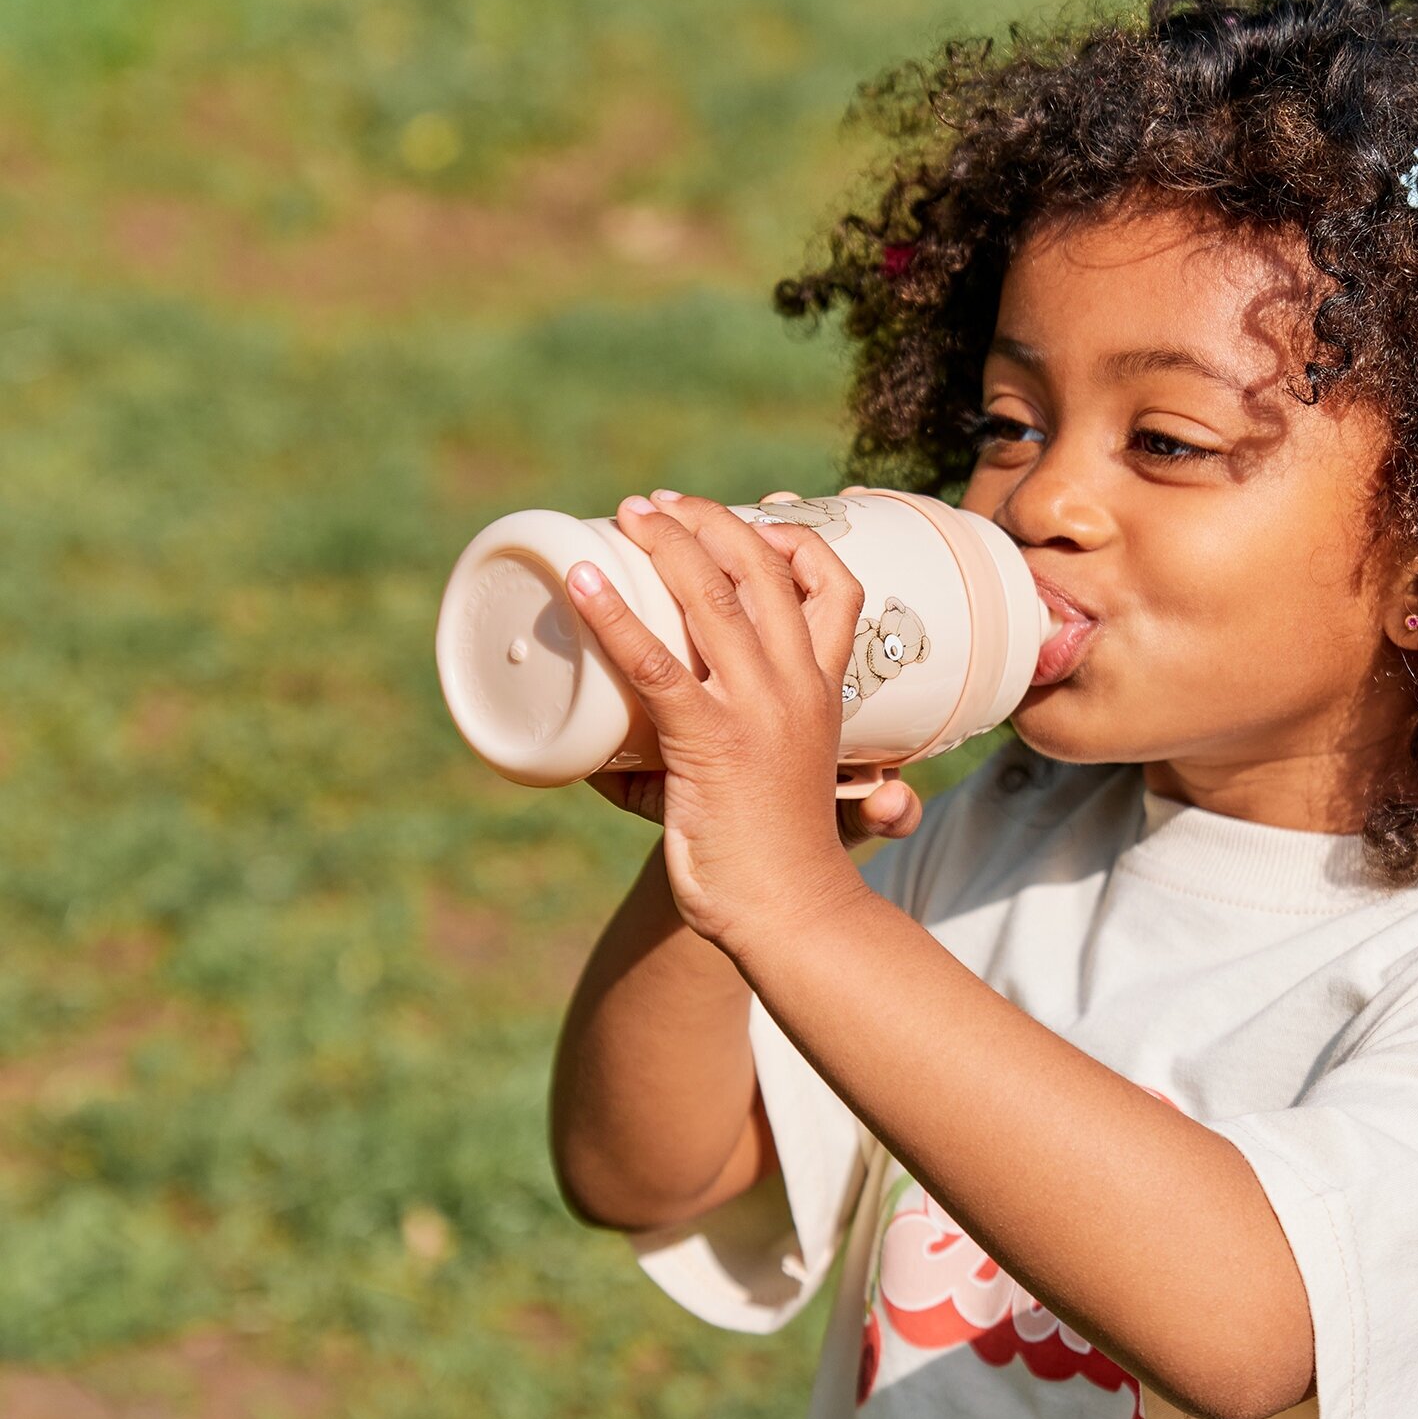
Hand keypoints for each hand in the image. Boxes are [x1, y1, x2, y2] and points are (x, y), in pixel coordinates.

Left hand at [565, 491, 921, 949]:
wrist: (790, 914)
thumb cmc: (768, 855)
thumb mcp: (748, 788)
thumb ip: (676, 767)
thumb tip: (587, 761)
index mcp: (821, 691)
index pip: (836, 588)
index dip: (797, 539)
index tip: (754, 516)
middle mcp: (796, 687)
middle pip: (765, 570)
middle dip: (711, 520)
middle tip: (658, 504)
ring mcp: (756, 711)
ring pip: (714, 597)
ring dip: (668, 542)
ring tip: (628, 513)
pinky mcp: (709, 743)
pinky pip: (655, 664)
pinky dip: (613, 618)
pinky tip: (581, 586)